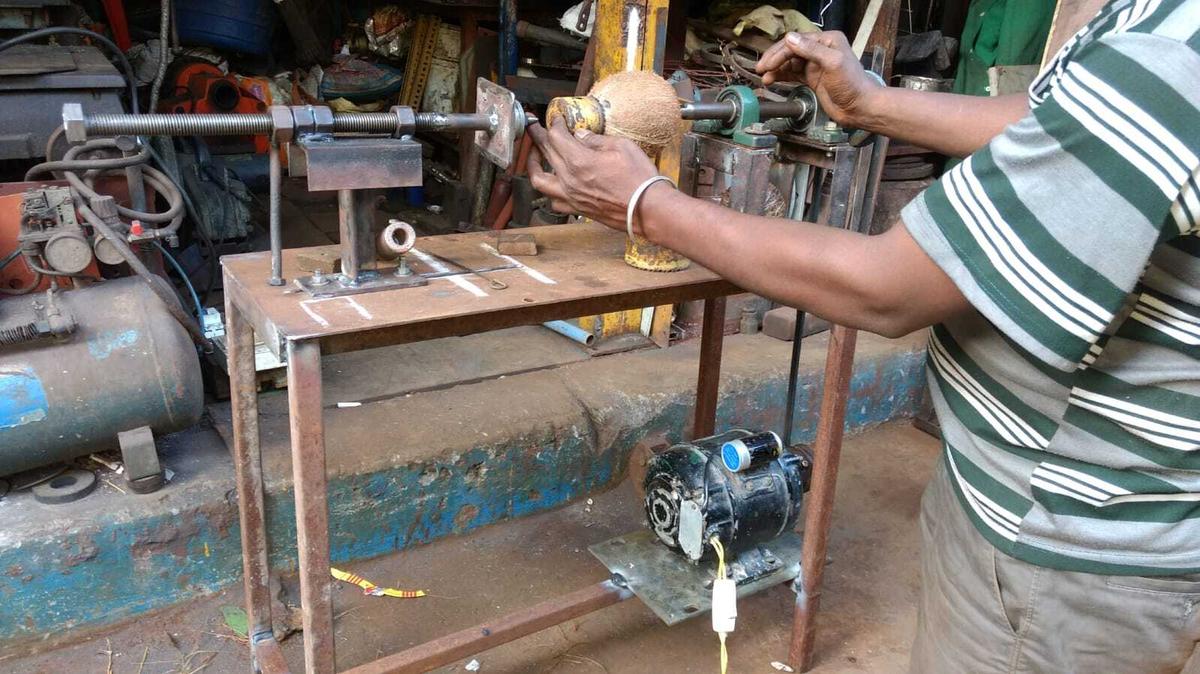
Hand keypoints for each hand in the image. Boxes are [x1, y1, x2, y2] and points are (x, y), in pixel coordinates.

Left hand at [525, 117, 659, 232]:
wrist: (648, 209)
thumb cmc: (638, 177)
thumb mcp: (621, 146)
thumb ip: (597, 140)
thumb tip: (582, 135)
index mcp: (579, 161)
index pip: (556, 136)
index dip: (554, 123)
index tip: (556, 118)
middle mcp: (569, 180)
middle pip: (545, 153)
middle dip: (538, 137)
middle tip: (534, 128)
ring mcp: (571, 197)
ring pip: (539, 181)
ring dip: (533, 165)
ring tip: (535, 157)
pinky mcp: (578, 209)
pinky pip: (554, 201)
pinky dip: (549, 191)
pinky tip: (554, 184)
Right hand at [755, 31, 880, 127]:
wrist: (859, 107)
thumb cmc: (851, 85)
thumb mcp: (833, 63)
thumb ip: (811, 50)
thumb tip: (789, 38)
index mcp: (827, 40)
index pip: (797, 41)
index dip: (780, 52)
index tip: (767, 64)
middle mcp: (820, 49)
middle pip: (791, 50)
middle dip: (775, 59)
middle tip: (760, 69)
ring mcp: (815, 64)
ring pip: (790, 62)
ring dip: (776, 69)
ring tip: (765, 78)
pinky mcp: (812, 78)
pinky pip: (793, 73)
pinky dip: (781, 76)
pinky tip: (772, 81)